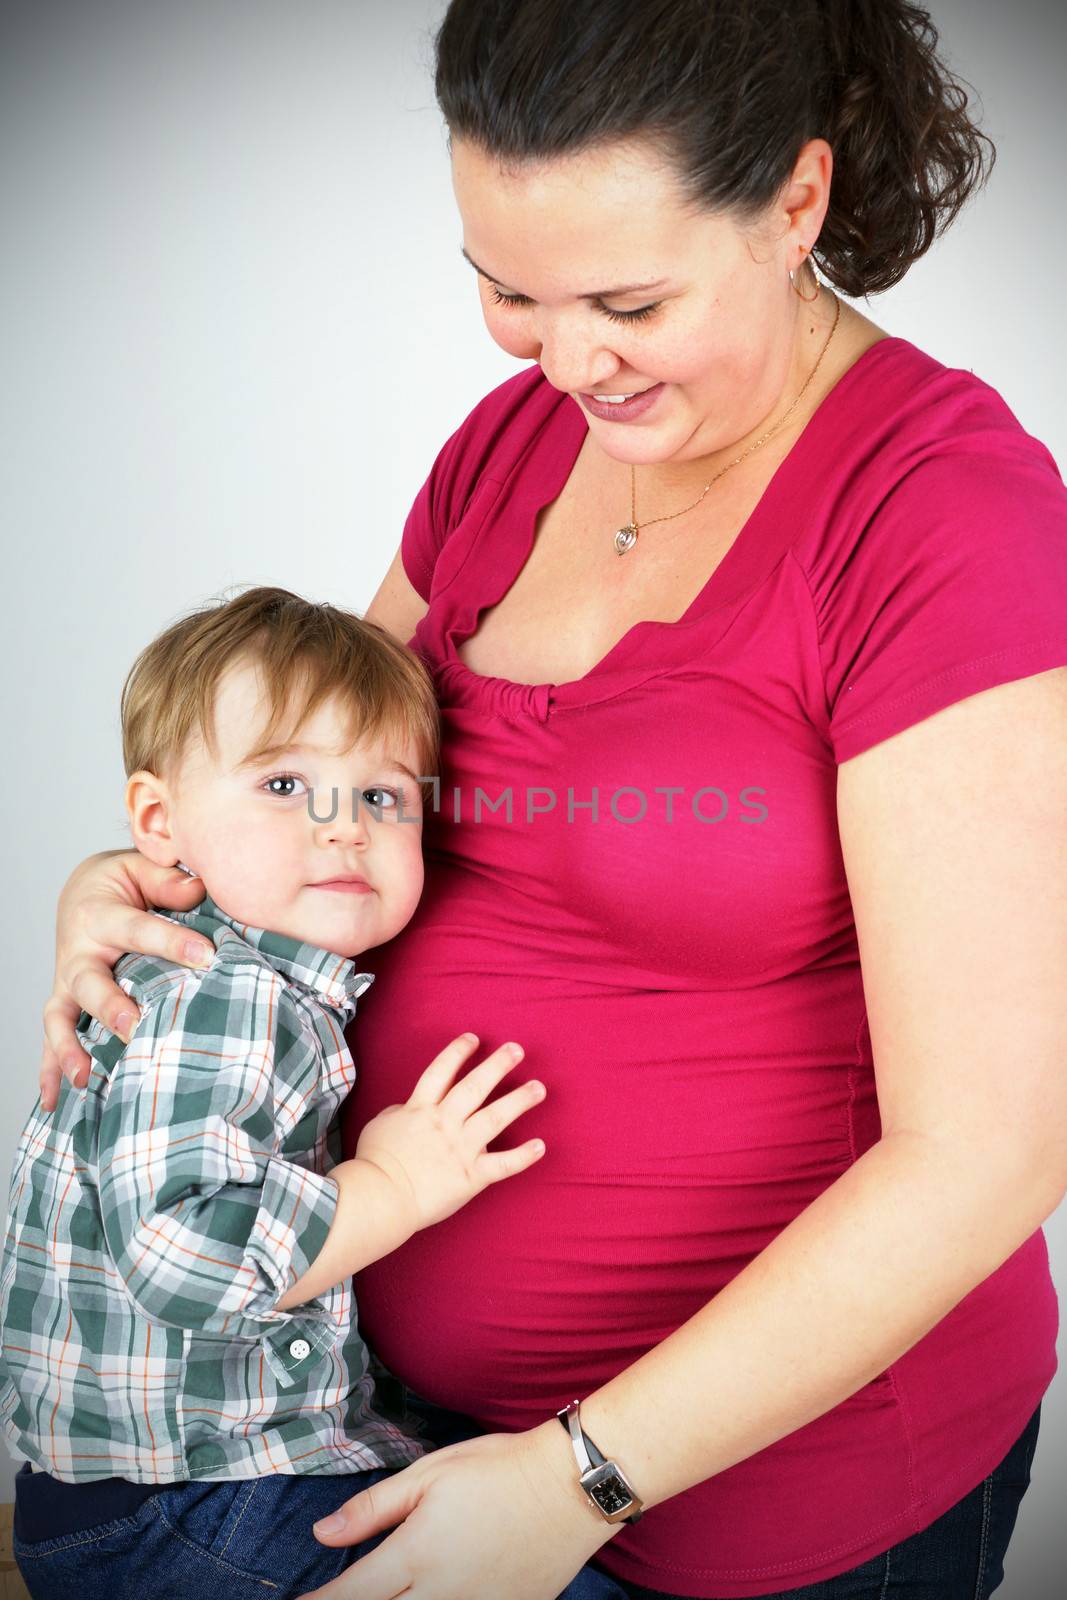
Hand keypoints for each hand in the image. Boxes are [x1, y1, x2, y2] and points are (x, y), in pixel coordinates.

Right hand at [40, 850, 211, 1110]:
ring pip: (60, 1016)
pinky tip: (56, 1101)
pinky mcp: (65, 1001)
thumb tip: (198, 888)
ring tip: (86, 1077)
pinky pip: (52, 1038)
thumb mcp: (141, 868)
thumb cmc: (120, 883)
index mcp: (101, 914)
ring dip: (69, 1048)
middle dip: (109, 1006)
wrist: (82, 891)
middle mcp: (79, 952)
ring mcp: (68, 981)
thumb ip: (169, 881)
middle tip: (133, 1025)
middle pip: (90, 981)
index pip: (140, 930)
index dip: (173, 942)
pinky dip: (50, 1070)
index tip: (207, 957)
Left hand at [299, 1421, 614, 1599]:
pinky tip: (423, 1596)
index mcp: (416, 1554)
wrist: (570, 1488)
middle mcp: (439, 1595)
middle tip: (331, 1598)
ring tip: (379, 1593)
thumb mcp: (430, 1474)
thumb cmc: (497, 1469)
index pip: (350, 1594)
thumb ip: (373, 1509)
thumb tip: (322, 1533)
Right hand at [354, 1033, 546, 1233]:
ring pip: (495, 1118)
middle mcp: (445, 1123)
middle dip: (497, 1065)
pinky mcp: (472, 1176)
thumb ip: (399, 1112)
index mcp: (420, 1109)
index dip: (458, 1052)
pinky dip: (523, 1157)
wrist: (382, 1197)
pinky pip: (503, 1165)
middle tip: (517, 1050)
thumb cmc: (374, 1163)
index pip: (442, 1072)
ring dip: (519, 1101)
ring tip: (539, 1088)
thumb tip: (409, 1108)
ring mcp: (461, 1149)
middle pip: (475, 1087)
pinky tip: (541, 1146)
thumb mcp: (379, 1125)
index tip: (475, 1039)